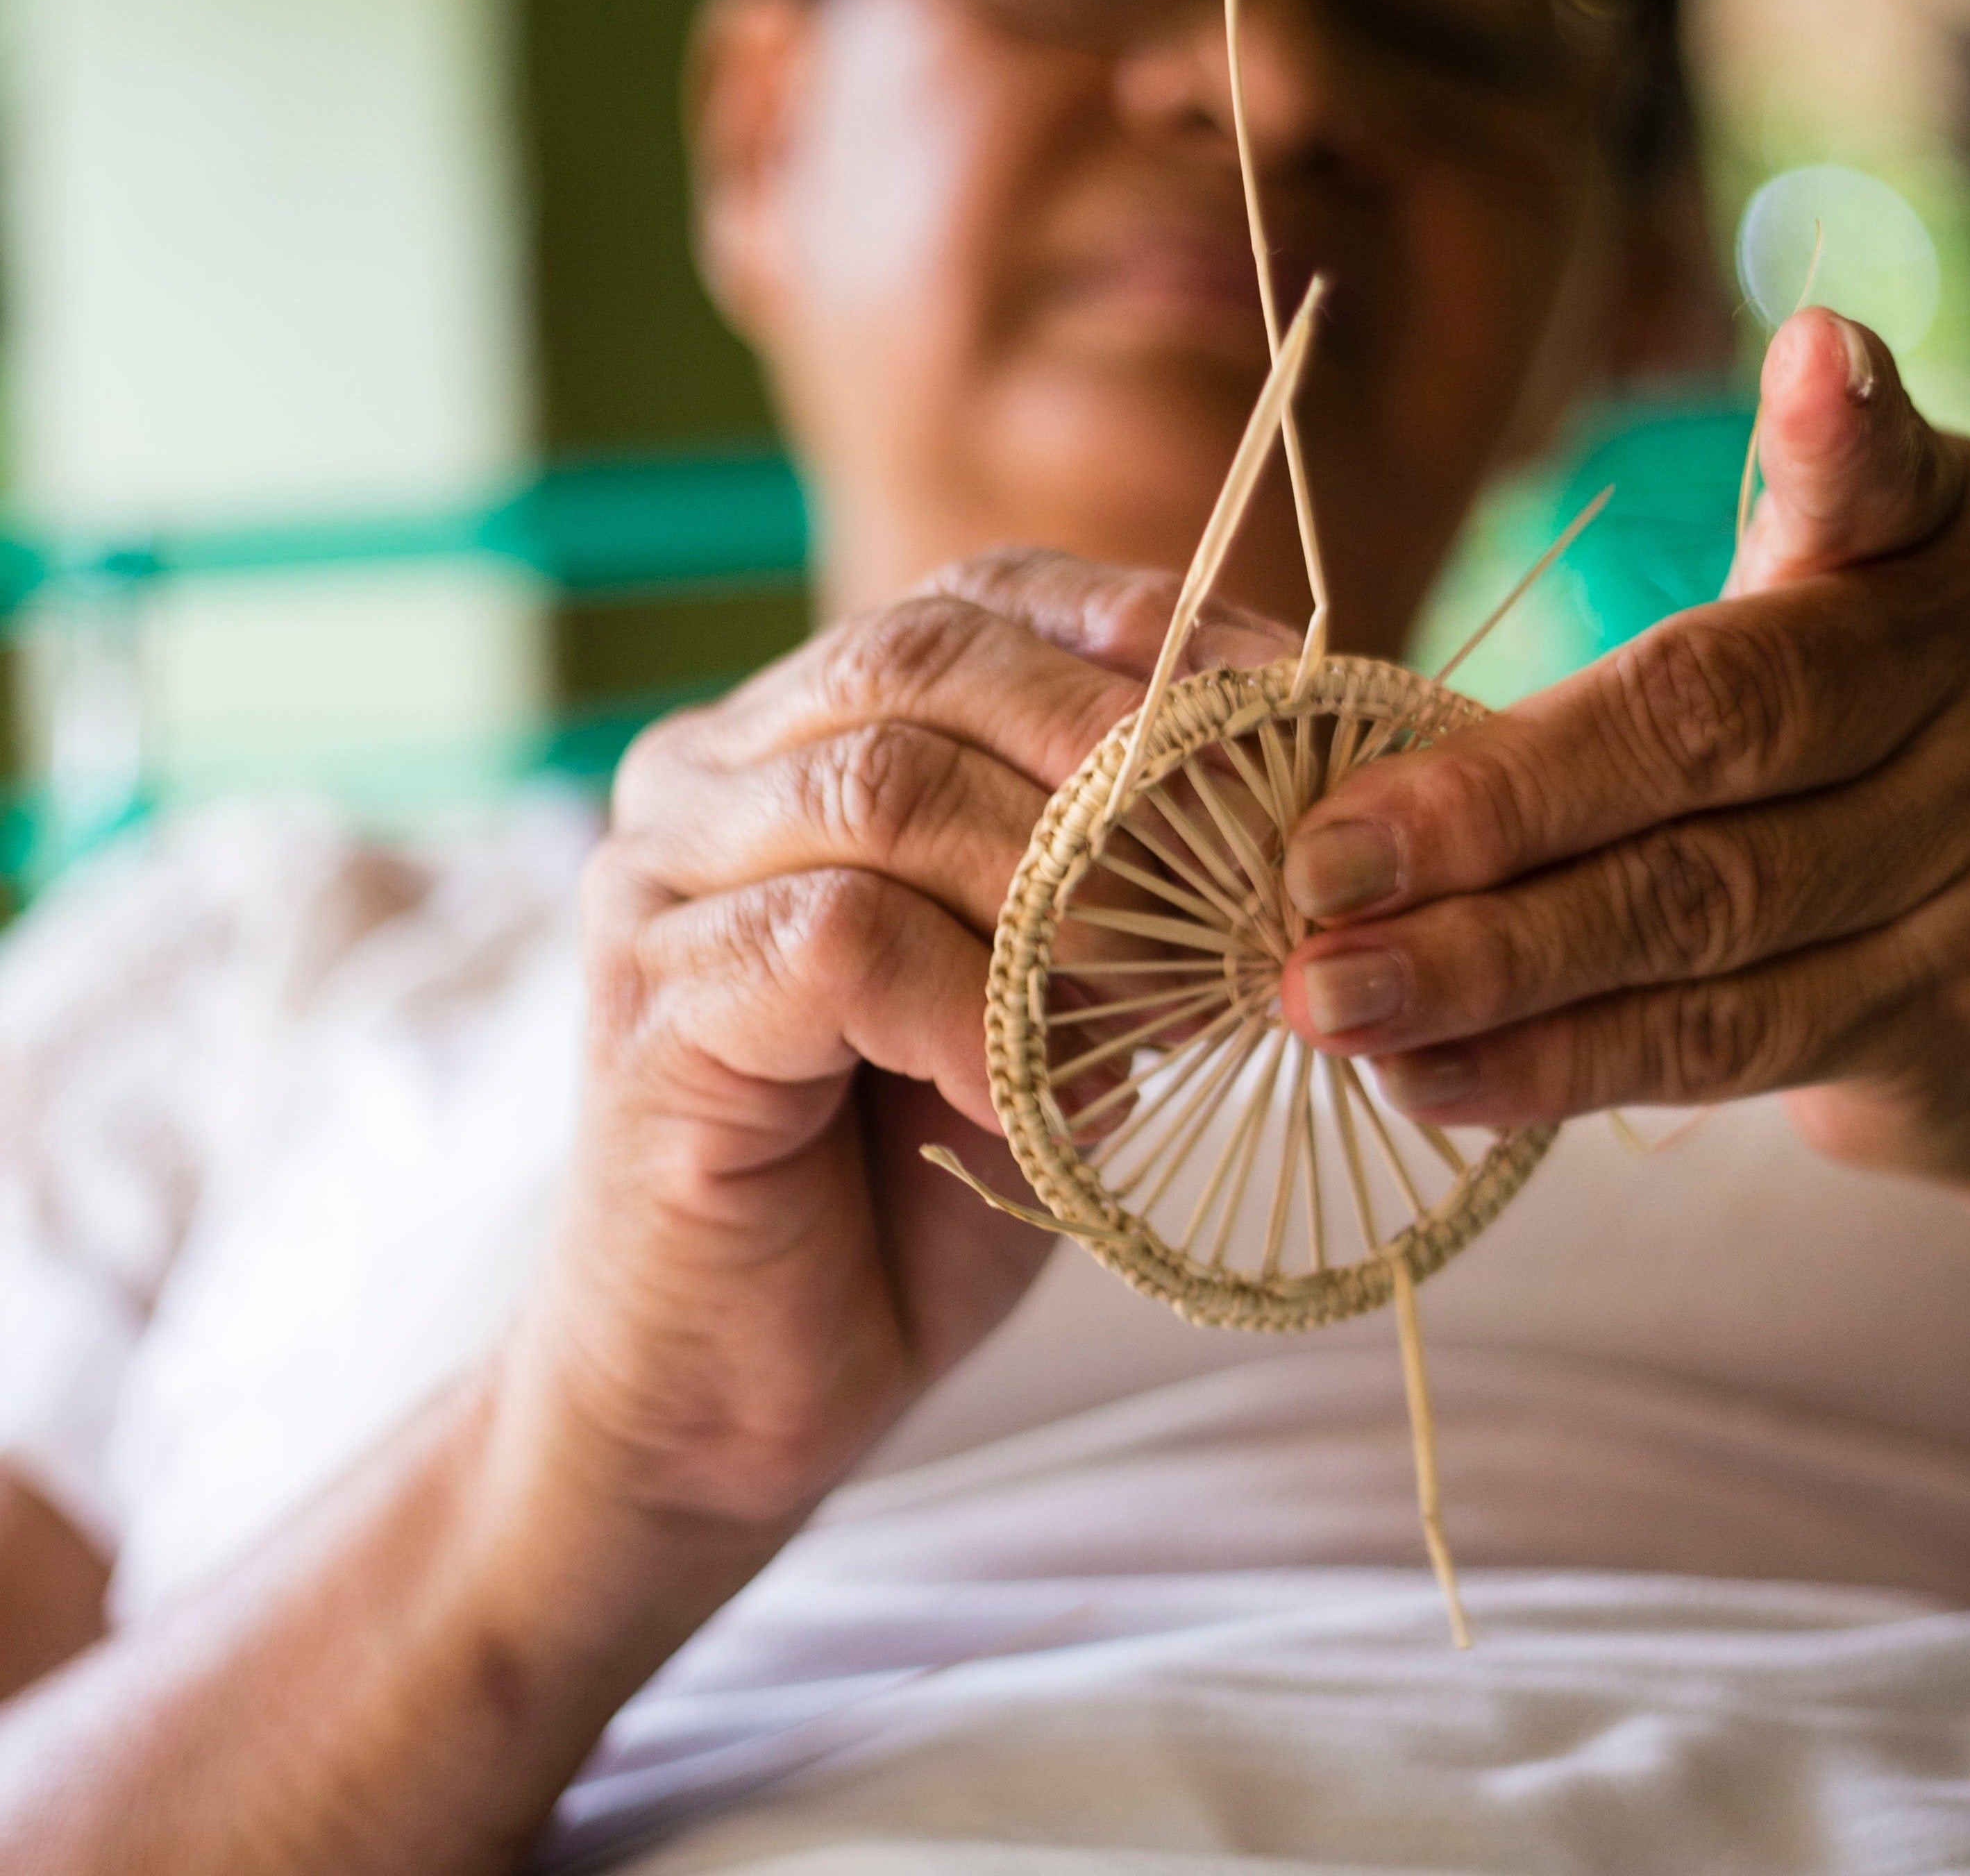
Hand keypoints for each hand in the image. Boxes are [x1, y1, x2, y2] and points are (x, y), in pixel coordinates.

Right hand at [504, 553, 1281, 1531]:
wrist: (732, 1392)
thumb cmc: (905, 1183)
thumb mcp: (1050, 1000)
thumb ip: (1120, 884)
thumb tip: (1291, 790)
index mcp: (801, 734)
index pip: (973, 604)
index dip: (1138, 626)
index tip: (1285, 688)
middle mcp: (708, 772)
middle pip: (922, 658)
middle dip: (1113, 730)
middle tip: (1249, 827)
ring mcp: (659, 881)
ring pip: (884, 785)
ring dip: (1059, 872)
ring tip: (1165, 975)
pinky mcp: (651, 1005)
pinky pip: (838, 941)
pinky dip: (974, 1004)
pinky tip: (1040, 1092)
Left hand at [1277, 309, 1969, 1183]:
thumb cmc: (1868, 725)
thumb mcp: (1840, 595)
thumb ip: (1708, 573)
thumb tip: (1447, 649)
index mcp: (1961, 555)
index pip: (1883, 493)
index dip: (1835, 442)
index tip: (1809, 360)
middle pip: (1721, 740)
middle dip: (1494, 811)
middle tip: (1313, 867)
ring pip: (1701, 918)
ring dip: (1491, 965)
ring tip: (1325, 993)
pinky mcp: (1948, 1021)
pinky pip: (1719, 1045)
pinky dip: (1555, 1062)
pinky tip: (1422, 1075)